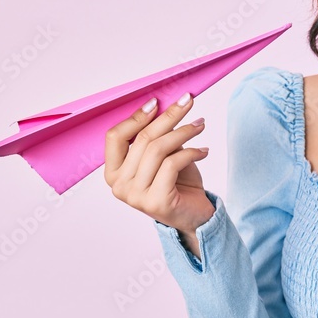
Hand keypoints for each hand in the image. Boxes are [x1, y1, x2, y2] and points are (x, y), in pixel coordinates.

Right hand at [104, 92, 214, 256]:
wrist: (195, 216)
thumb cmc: (178, 183)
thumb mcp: (164, 157)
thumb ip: (157, 138)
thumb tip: (165, 106)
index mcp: (113, 173)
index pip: (115, 137)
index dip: (136, 117)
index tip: (157, 101)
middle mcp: (119, 185)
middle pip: (141, 139)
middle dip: (168, 116)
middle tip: (187, 102)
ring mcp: (135, 196)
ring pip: (157, 149)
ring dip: (183, 131)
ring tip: (200, 125)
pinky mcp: (156, 201)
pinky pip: (172, 164)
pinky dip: (191, 151)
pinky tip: (204, 150)